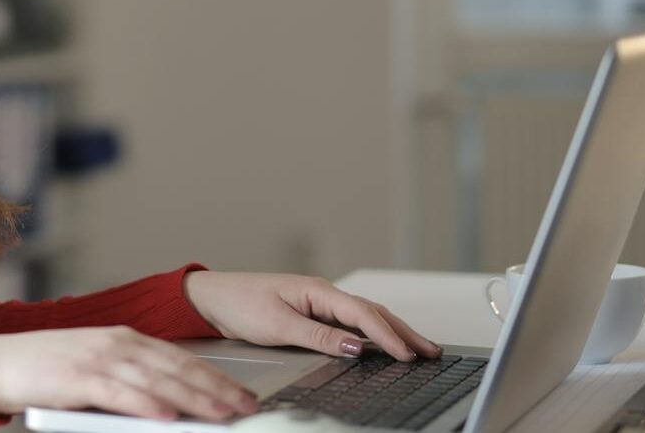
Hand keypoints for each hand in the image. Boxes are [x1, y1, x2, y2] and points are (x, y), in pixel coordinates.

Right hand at [0, 326, 262, 421]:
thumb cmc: (44, 370)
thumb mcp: (95, 368)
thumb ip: (130, 381)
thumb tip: (169, 405)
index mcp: (123, 337)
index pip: (179, 358)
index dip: (213, 376)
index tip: (239, 393)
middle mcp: (116, 342)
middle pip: (177, 367)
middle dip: (215, 388)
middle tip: (244, 405)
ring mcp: (98, 358)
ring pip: (157, 380)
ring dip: (194, 398)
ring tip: (221, 413)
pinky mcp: (79, 378)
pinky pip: (121, 393)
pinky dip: (148, 404)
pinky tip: (168, 416)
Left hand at [183, 271, 442, 361]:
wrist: (213, 298)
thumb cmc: (240, 305)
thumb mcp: (278, 325)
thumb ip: (319, 336)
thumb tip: (355, 346)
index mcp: (317, 290)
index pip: (362, 314)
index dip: (387, 335)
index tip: (407, 354)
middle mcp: (322, 293)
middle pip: (372, 313)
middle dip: (403, 332)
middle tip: (431, 351)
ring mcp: (319, 302)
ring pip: (364, 317)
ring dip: (392, 332)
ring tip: (418, 347)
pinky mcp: (312, 313)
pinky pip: (350, 323)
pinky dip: (372, 334)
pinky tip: (382, 344)